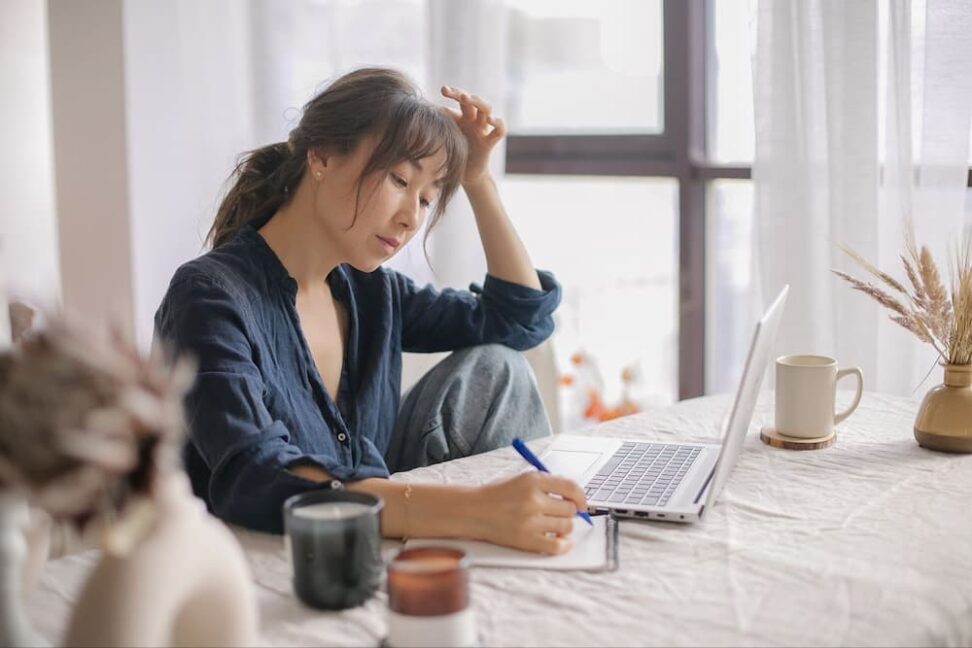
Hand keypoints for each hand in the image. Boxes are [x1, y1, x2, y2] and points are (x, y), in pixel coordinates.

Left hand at [440, 85, 506, 187]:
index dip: (451, 92)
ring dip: (477, 101)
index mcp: (460, 117)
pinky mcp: (489, 142)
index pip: (458, 100)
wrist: (465, 176)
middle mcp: (472, 120)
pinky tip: (491, 120)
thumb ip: (430, 130)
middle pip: (472, 100)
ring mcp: (482, 130)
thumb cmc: (451, 156)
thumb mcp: (439, 141)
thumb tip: (407, 121)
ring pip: (486, 109)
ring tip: (467, 98)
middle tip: (448, 91)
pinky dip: (498, 123)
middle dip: (461, 93)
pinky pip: (499, 130)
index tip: (442, 90)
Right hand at [470, 471, 587, 554]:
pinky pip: (557, 546)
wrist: (472, 511)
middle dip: (568, 512)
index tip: (582, 503)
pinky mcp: (526, 540)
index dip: (581, 497)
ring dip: (564, 528)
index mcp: (533, 480)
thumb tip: (575, 497)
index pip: (571, 488)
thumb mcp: (521, 479)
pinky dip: (563, 545)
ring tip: (552, 526)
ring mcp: (530, 521)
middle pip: (570, 509)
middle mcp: (533, 499)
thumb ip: (547, 485)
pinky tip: (560, 541)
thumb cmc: (497, 495)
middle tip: (558, 514)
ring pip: (566, 527)